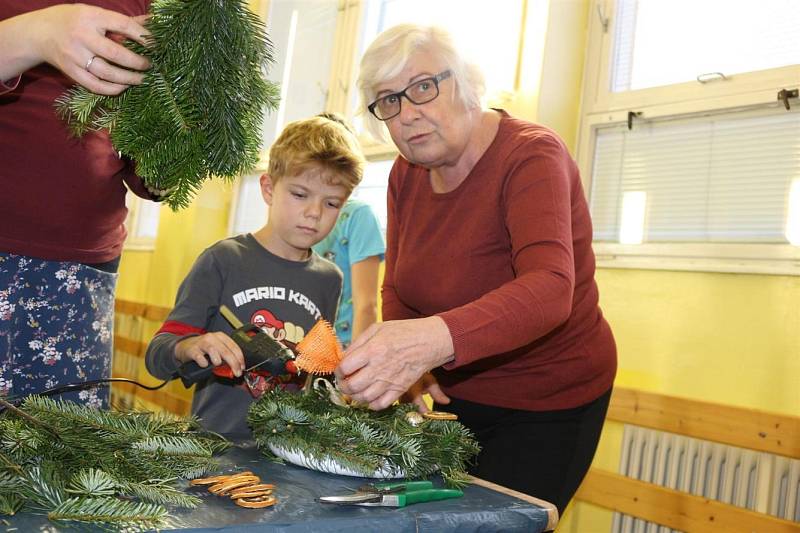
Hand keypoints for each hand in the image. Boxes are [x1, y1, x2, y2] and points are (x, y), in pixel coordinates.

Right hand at [33, 4, 150, 94]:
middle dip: (136, 62)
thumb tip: (152, 23)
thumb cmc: (74, 21)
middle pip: (115, 53)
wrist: (40, 33)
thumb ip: (123, 22)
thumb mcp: (95, 14)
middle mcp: (82, 36)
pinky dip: (112, 89)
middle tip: (149, 65)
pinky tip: (123, 87)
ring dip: (128, 78)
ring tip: (141, 78)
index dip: (142, 36)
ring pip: (106, 73)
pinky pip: (95, 85)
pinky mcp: (70, 71)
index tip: (155, 46)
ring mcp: (74, 56)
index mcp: (91, 17)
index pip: (122, 25)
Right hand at [174, 333, 244, 377]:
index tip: (242, 367)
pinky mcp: (192, 350)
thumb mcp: (217, 349)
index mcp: (221, 337)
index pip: (234, 347)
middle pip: (226, 351)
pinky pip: (199, 357)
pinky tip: (204, 365)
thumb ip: (226, 357)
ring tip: (217, 364)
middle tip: (236, 372)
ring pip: (213, 351)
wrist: (185, 346)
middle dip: (233, 363)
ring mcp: (201, 343)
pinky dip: (203, 362)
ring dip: (218, 360)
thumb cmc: (204, 349)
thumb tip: (236, 367)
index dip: (240, 358)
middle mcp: (212, 338)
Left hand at [335, 316, 453, 409]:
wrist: (429, 342)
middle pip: (351, 386)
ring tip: (355, 390)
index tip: (340, 370)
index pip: (345, 367)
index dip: (338, 371)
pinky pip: (380, 405)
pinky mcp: (399, 389)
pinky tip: (369, 396)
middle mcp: (379, 368)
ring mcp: (389, 381)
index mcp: (372, 350)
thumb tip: (344, 357)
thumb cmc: (403, 332)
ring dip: (354, 396)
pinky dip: (371, 404)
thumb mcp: (378, 328)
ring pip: (363, 398)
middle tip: (344, 382)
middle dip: (343, 386)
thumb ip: (358, 342)